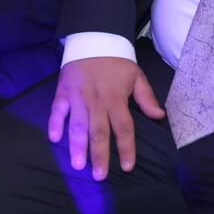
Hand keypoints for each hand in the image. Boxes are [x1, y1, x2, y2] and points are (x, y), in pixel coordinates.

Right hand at [47, 57, 164, 180]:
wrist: (93, 38)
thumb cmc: (116, 62)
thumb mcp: (136, 76)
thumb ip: (146, 97)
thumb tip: (159, 116)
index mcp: (116, 99)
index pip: (123, 128)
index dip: (126, 148)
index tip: (127, 167)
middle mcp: (96, 101)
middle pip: (98, 132)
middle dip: (99, 155)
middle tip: (99, 176)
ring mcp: (77, 97)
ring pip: (77, 125)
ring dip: (76, 146)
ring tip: (77, 165)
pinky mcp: (63, 92)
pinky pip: (57, 110)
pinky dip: (54, 124)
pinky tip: (54, 139)